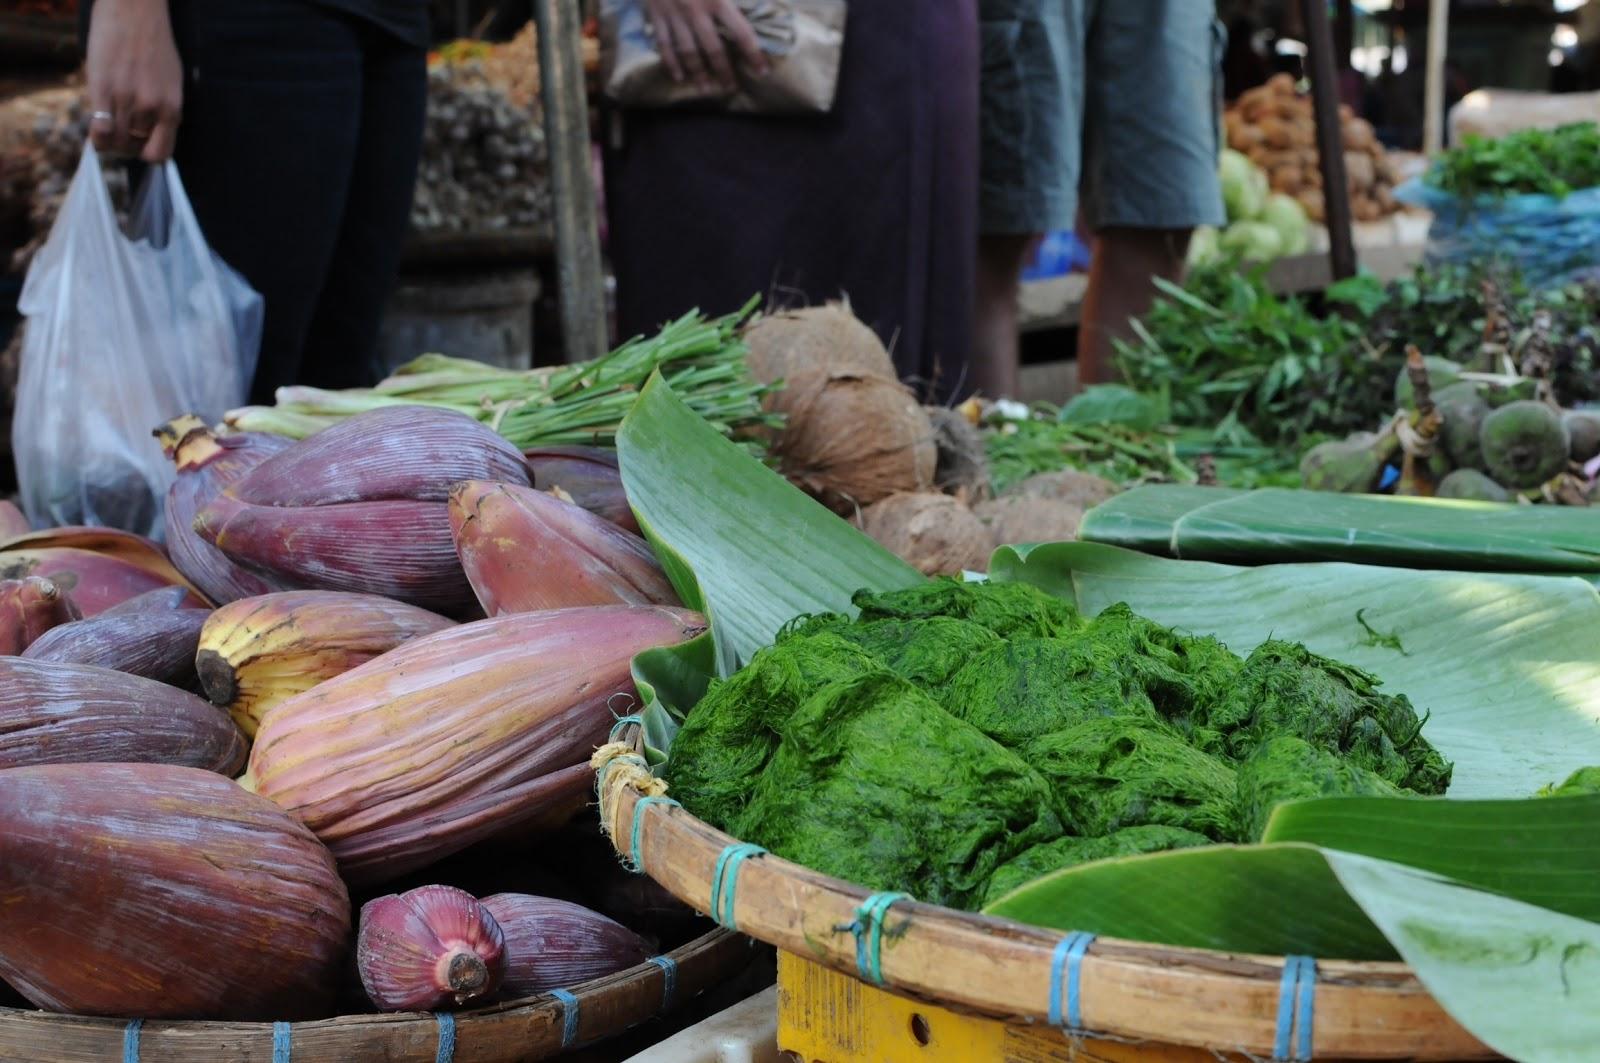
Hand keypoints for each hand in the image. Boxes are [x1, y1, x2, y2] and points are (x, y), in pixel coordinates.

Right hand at [85, 0, 182, 162]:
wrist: (134, 11)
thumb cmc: (154, 44)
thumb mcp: (172, 81)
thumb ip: (165, 108)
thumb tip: (155, 134)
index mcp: (172, 108)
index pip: (161, 153)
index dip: (148, 154)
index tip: (141, 147)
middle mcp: (151, 108)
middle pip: (134, 147)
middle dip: (126, 145)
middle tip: (121, 133)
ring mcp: (126, 99)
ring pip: (116, 141)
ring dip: (110, 139)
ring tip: (109, 127)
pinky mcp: (102, 88)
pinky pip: (99, 129)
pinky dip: (97, 136)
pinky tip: (97, 128)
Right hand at [642, 0, 767, 93]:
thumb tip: (763, 1)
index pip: (741, 33)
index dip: (754, 54)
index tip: (762, 71)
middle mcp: (696, 12)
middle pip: (713, 50)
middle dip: (724, 71)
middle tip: (732, 88)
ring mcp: (674, 16)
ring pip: (688, 52)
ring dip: (698, 73)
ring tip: (706, 89)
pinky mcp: (656, 15)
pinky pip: (664, 44)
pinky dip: (671, 63)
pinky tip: (679, 77)